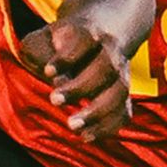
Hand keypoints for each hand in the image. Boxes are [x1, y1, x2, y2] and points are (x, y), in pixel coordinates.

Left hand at [19, 19, 131, 140]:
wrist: (103, 30)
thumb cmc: (63, 39)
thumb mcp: (45, 36)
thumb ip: (41, 51)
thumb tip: (55, 79)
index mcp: (89, 31)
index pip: (83, 41)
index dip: (67, 57)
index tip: (48, 71)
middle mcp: (111, 50)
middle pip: (106, 67)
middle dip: (81, 87)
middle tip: (54, 100)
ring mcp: (121, 73)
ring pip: (120, 91)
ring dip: (98, 112)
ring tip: (72, 126)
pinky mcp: (123, 94)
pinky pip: (125, 112)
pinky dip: (109, 126)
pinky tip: (87, 136)